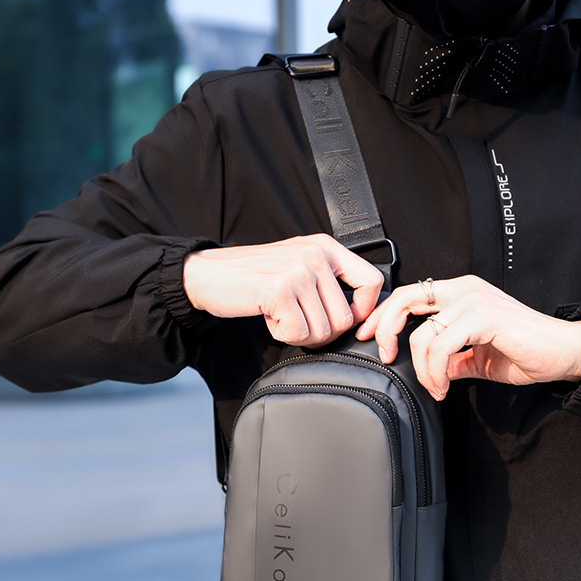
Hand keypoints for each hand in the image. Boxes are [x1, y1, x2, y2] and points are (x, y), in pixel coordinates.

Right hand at [182, 234, 383, 346]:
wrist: (209, 275)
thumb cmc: (255, 277)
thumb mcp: (299, 267)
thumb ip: (329, 282)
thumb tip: (360, 317)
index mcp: (325, 246)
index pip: (372, 281)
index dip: (363, 311)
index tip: (346, 322)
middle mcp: (315, 254)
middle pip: (345, 318)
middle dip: (322, 332)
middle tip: (297, 321)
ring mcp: (297, 271)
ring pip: (323, 330)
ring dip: (300, 334)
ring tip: (281, 315)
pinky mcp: (279, 290)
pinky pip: (299, 333)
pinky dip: (282, 334)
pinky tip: (269, 317)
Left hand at [355, 275, 580, 400]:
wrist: (564, 354)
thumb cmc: (526, 353)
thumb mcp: (476, 359)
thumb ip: (450, 359)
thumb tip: (427, 371)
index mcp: (460, 293)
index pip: (408, 294)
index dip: (383, 315)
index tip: (369, 338)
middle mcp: (464, 289)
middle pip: (404, 299)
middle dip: (384, 329)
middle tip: (384, 357)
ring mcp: (474, 300)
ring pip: (422, 334)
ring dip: (421, 369)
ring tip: (434, 387)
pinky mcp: (484, 316)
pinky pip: (440, 346)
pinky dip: (434, 371)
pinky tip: (442, 387)